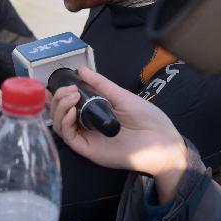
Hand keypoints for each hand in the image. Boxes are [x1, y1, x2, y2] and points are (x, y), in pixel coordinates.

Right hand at [51, 67, 186, 202]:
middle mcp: (88, 126)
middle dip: (59, 99)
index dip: (59, 95)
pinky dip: (65, 122)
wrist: (162, 141)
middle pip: (61, 115)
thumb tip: (81, 70)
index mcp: (95, 114)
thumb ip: (100, 84)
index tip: (60, 84)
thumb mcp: (121, 96)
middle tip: (69, 90)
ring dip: (60, 109)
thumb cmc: (147, 118)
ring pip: (60, 126)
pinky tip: (71, 111)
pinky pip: (69, 138)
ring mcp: (87, 138)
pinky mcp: (89, 150)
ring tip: (71, 97)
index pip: (69, 105)